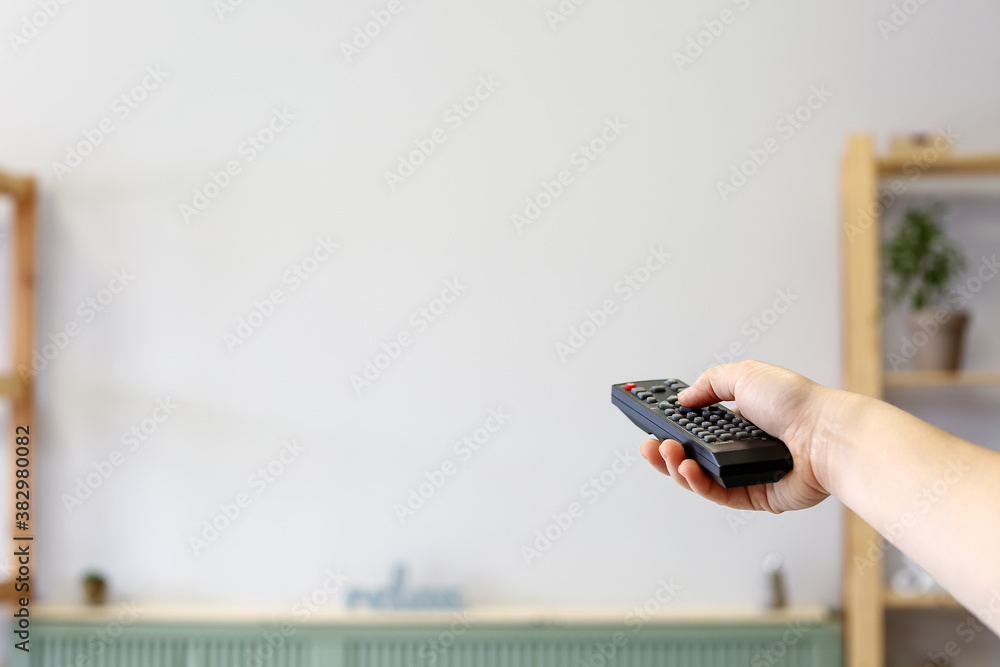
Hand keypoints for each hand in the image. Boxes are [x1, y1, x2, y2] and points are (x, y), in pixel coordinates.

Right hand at [639, 360, 836, 512]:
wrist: (825, 435)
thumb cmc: (797, 403)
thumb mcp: (746, 374)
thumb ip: (710, 383)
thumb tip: (684, 398)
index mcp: (740, 419)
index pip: (697, 427)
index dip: (673, 428)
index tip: (652, 426)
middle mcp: (742, 447)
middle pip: (692, 455)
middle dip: (665, 451)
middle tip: (650, 445)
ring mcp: (747, 473)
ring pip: (700, 477)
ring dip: (676, 467)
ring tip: (666, 453)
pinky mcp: (755, 496)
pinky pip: (719, 494)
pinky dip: (698, 484)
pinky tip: (688, 470)